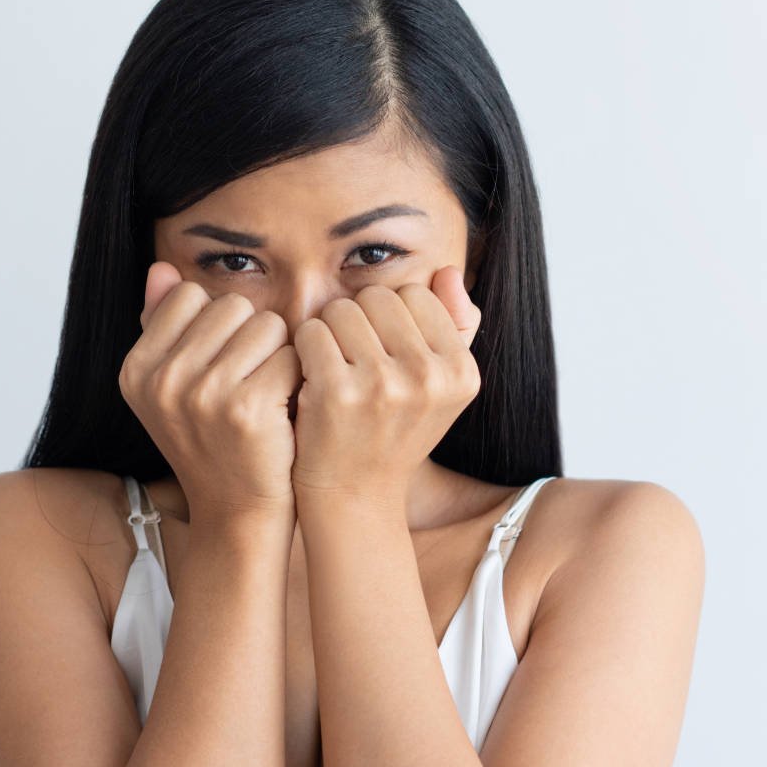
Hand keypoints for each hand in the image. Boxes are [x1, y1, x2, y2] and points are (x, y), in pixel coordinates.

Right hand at [119, 261, 302, 521]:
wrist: (238, 514)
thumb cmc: (214, 442)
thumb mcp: (174, 387)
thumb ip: (164, 324)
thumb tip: (161, 267)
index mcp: (136, 369)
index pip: (190, 294)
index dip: (218, 325)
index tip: (219, 368)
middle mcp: (161, 380)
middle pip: (232, 306)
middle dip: (251, 338)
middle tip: (247, 386)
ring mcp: (201, 395)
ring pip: (266, 324)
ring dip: (278, 356)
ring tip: (265, 397)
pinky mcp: (246, 409)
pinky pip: (290, 355)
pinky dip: (297, 379)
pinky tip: (283, 411)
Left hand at [289, 265, 482, 505]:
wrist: (354, 494)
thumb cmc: (393, 430)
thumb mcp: (438, 387)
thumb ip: (454, 325)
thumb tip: (449, 271)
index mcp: (462, 370)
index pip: (416, 294)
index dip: (390, 319)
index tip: (384, 356)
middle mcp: (429, 376)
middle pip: (378, 296)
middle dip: (359, 320)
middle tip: (355, 363)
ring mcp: (383, 384)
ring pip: (342, 309)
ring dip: (330, 332)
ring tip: (336, 370)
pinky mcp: (337, 392)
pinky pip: (312, 331)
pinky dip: (304, 349)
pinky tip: (312, 379)